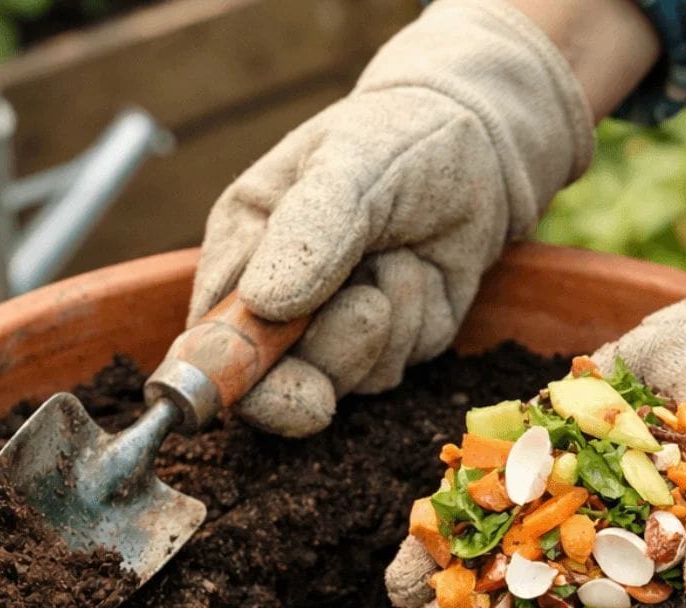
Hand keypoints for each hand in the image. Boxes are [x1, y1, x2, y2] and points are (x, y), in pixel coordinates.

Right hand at [188, 0, 591, 436]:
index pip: (208, 337)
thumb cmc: (395, 142)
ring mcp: (332, 333)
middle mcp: (277, 305)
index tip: (256, 381)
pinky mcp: (386, 350)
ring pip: (338, 381)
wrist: (478, 151)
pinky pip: (390, 370)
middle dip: (300, 385)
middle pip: (264, 388)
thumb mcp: (348, 166)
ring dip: (376, 327)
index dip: (221, 371)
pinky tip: (422, 271)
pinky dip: (413, 326)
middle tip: (344, 351)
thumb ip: (308, 232)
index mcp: (241, 252)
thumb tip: (264, 304)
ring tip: (399, 256)